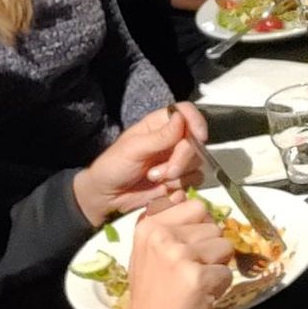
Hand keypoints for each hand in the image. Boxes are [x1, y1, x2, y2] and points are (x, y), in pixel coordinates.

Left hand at [73, 103, 208, 223]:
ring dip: (177, 175)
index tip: (199, 137)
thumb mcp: (133, 149)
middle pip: (195, 142)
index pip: (185, 112)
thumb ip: (159, 136)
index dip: (196, 121)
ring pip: (197, 163)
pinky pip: (194, 180)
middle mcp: (172, 139)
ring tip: (153, 177)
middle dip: (181, 159)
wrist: (108, 197)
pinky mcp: (179, 178)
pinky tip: (161, 187)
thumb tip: (180, 118)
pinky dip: (178, 185)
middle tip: (159, 172)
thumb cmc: (113, 166)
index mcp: (158, 124)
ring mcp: (177, 159)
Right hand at [117, 195, 233, 308]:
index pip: (196, 207)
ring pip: (224, 248)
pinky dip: (219, 288)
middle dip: (210, 250)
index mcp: (150, 226)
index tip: (186, 250)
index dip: (200, 229)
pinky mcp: (197, 278)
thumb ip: (165, 223)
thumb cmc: (150, 294)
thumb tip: (182, 193)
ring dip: (216, 268)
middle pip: (214, 228)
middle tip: (190, 273)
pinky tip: (199, 297)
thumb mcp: (146, 251)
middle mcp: (163, 236)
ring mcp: (180, 255)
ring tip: (194, 284)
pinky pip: (227, 273)